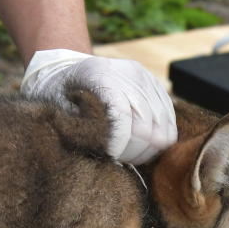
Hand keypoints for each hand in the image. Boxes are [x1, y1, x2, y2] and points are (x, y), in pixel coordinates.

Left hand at [21, 49, 176, 163]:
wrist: (68, 67)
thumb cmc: (58, 93)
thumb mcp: (58, 109)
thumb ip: (80, 128)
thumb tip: (105, 150)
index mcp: (99, 75)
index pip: (123, 117)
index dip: (121, 145)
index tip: (110, 157)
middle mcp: (128, 73)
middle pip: (149, 126)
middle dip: (136, 151)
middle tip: (120, 160)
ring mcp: (146, 78)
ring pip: (164, 127)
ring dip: (150, 148)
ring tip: (131, 155)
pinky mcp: (156, 85)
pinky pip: (170, 119)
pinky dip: (160, 138)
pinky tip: (143, 145)